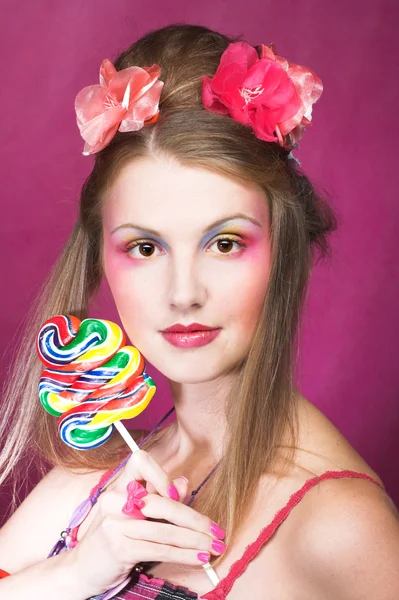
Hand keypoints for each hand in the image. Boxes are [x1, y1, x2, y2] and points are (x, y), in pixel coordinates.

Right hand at [67, 449, 225, 596]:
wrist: (82, 568)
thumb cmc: (114, 537)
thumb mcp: (134, 514)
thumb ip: (159, 497)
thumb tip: (183, 482)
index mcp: (119, 485)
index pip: (140, 462)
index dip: (161, 474)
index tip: (177, 493)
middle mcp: (114, 500)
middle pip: (162, 503)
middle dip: (195, 520)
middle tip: (217, 531)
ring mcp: (114, 524)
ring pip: (165, 530)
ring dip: (195, 541)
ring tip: (214, 547)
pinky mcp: (119, 548)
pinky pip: (159, 549)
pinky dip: (183, 555)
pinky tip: (199, 558)